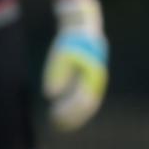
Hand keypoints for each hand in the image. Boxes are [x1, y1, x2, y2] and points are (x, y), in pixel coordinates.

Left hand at [43, 0, 108, 131]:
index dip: (70, 111)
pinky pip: (83, 98)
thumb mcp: (62, 54)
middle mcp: (97, 80)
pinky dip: (73, 107)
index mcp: (94, 75)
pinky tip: (61, 111)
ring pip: (86, 104)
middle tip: (54, 123)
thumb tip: (51, 93)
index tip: (55, 116)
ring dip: (73, 114)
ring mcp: (95, 80)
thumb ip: (57, 72)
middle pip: (87, 105)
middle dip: (71, 116)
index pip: (84, 100)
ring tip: (56, 121)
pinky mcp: (90, 80)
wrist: (84, 26)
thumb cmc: (72, 39)